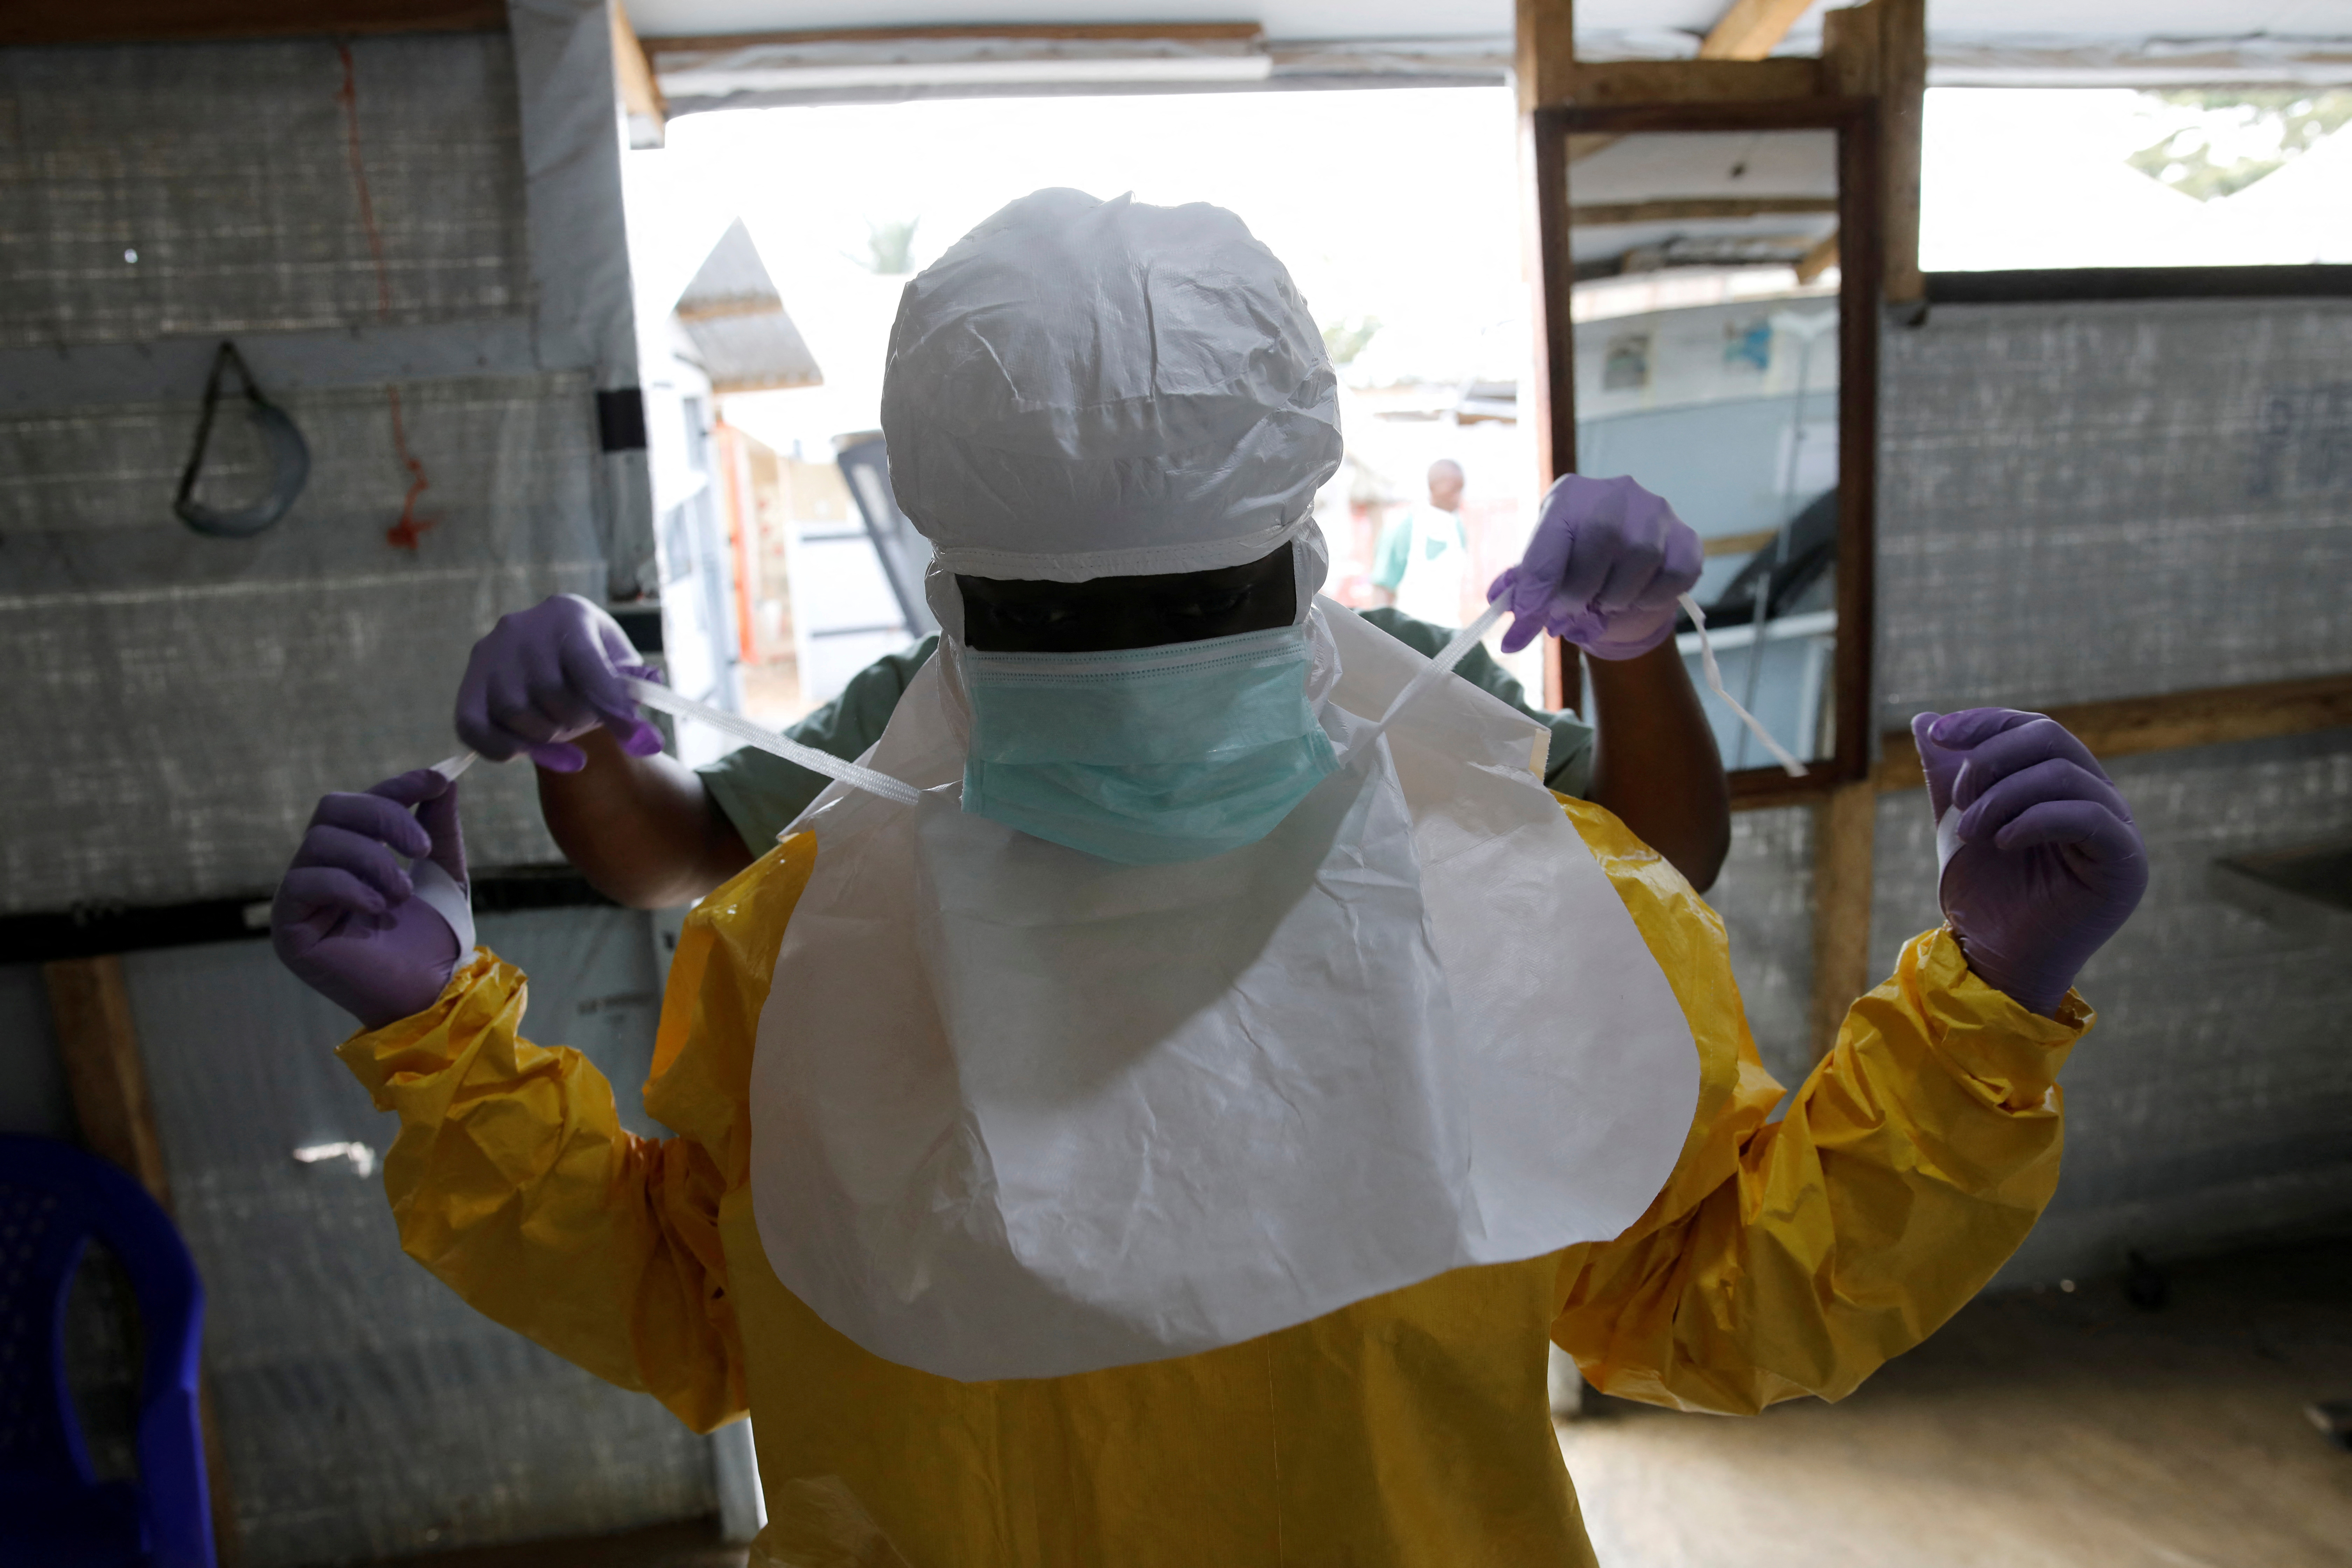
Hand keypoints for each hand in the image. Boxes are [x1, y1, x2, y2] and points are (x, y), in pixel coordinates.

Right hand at [272, 770, 469, 1030]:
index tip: (436, 781)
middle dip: (383, 818)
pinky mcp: (288, 928)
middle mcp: (318, 868)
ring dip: (372, 861)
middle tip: (420, 847)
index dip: (395, 786)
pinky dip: (348, 887)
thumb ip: (439, 828)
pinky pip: (304, 882)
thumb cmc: (435, 939)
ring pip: (321, 841)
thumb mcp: (444, 873)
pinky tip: (380, 909)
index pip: (361, 802)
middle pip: (333, 809)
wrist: (430, 994)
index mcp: (351, 853)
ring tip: (402, 894)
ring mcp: (298, 897)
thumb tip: (442, 779)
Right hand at [455, 594, 664, 771]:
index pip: (587, 665)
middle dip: (577, 720)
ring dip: (546, 735)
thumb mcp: (621, 665)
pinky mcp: (468, 685)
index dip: (612, 705)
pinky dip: (502, 748)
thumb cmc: (595, 663)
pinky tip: (526, 752)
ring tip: (562, 731)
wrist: (553, 658)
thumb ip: (634, 691)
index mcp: (566, 613)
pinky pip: (474, 727)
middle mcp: (520, 626)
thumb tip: (643, 735)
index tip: (636, 738)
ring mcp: (488, 654)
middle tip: (587, 724)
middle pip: (549, 691)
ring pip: (514, 711)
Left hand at [1489, 474, 1702, 658]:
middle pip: (1599, 544)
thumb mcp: (1544, 567)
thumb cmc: (1576, 564)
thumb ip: (1524, 588)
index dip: (1536, 587)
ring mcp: (1656, 513)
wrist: (1626, 568)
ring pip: (1640, 560)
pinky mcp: (1687, 538)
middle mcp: (1615, 494)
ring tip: (1602, 605)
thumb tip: (1503, 613)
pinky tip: (1636, 599)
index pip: (1550, 540)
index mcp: (1569, 495)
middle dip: (1577, 593)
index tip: (1524, 622)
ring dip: (1614, 597)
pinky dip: (1651, 598)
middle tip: (1566, 617)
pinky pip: (1674, 575)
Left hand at [1912, 709, 2147, 1017]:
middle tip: (1957, 799)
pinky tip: (2001, 842)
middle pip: (2051, 739)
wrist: (1993, 958)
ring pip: (2064, 774)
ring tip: (1969, 831)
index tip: (1936, 735)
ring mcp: (2119, 830)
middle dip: (1990, 759)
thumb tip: (1924, 717)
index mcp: (2066, 786)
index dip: (1986, 722)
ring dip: (2002, 796)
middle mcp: (2099, 800)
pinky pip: (2086, 817)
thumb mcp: (1958, 820)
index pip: (2034, 728)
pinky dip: (2034, 820)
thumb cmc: (1982, 894)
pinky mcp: (2125, 863)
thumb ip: (1948, 772)